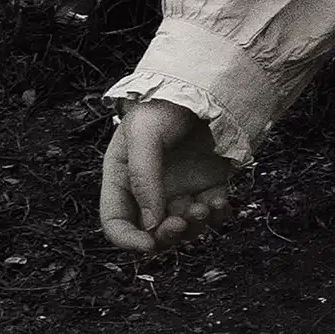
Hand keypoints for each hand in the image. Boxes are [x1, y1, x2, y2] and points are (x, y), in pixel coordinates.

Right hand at [99, 99, 240, 252]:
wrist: (205, 88)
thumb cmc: (163, 106)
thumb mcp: (143, 134)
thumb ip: (143, 177)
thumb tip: (151, 222)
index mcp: (121, 179)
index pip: (115, 222)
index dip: (128, 240)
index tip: (148, 245)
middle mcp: (149, 191)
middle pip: (151, 232)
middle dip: (167, 235)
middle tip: (182, 222)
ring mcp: (180, 190)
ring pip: (184, 228)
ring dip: (194, 227)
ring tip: (204, 207)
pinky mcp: (208, 186)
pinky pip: (211, 213)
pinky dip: (216, 214)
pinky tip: (219, 200)